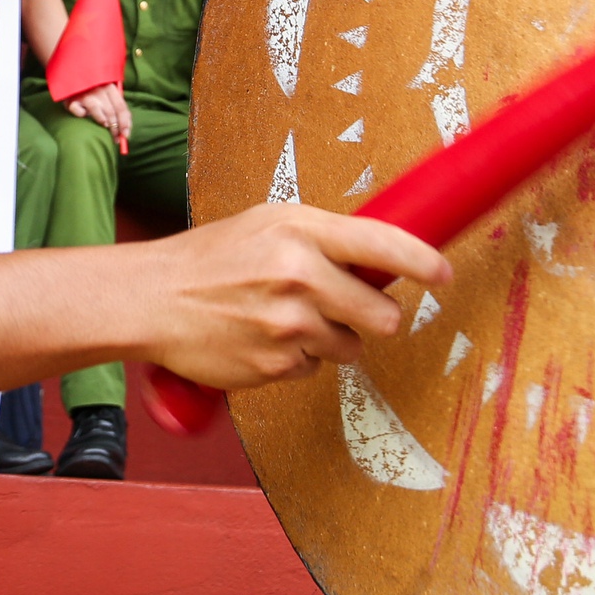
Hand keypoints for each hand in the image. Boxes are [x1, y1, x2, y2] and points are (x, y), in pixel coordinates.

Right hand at [68, 83, 131, 150]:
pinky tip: (83, 115)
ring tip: (105, 125)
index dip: (124, 122)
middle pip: (110, 111)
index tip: (125, 135)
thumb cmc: (96, 92)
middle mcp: (98, 89)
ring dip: (102, 120)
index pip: (121, 107)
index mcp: (110, 87)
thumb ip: (118, 109)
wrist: (75, 81)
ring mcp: (85, 94)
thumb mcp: (109, 95)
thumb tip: (126, 130)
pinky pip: (79, 112)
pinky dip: (82, 115)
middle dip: (115, 128)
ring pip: (96, 110)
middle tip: (116, 138)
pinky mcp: (72, 100)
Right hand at [135, 205, 449, 390]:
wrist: (152, 299)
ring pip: (351, 347)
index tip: (442, 273)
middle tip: (343, 308)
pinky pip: (314, 369)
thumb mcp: (267, 224)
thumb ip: (323, 238)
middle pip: (382, 316)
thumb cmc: (210, 258)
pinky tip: (263, 339)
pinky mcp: (276, 366)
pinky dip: (297, 360)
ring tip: (285, 319)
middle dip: (372, 318)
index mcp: (299, 231)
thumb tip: (379, 259)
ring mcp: (289, 326)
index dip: (422, 262)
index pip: (382, 244)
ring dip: (330, 339)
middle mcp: (299, 276)